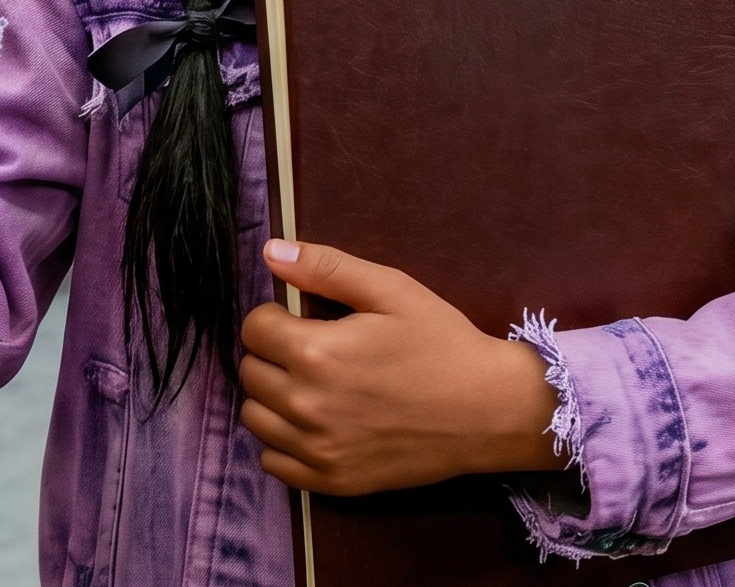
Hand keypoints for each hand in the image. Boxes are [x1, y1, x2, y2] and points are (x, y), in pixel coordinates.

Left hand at [239, 241, 566, 495]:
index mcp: (316, 352)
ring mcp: (316, 450)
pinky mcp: (329, 482)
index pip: (254, 328)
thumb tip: (271, 252)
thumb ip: (327, 268)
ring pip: (255, 418)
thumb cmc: (440, 340)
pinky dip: (284, 439)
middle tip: (315, 346)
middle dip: (273, 351)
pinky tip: (318, 420)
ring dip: (273, 395)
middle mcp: (305, 406)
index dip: (276, 314)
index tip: (305, 316)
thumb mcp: (391, 289)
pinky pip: (274, 461)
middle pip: (250, 372)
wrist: (484, 409)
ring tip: (314, 382)